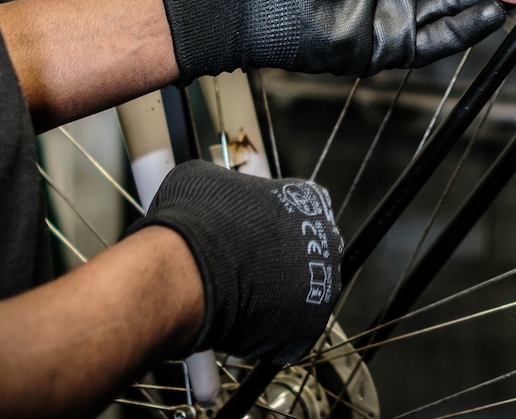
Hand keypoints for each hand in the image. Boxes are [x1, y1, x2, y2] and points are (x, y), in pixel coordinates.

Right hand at [133, 162, 341, 365]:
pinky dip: (267, 335)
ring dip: (275, 300)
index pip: (301, 210)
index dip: (271, 226)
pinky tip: (240, 324)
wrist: (189, 271)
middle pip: (307, 253)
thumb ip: (222, 187)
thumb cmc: (197, 222)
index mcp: (308, 198)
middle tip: (241, 270)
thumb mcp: (202, 181)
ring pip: (301, 295)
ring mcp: (323, 285)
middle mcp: (326, 239)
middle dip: (278, 264)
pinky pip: (289, 333)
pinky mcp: (309, 327)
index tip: (249, 236)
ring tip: (238, 299)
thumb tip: (207, 194)